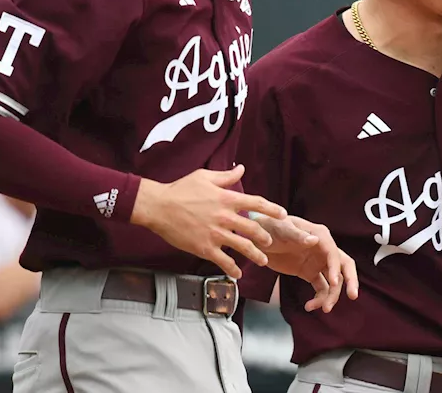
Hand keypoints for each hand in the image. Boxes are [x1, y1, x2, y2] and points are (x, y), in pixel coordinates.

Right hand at [131, 165, 285, 278]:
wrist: (158, 206)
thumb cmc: (180, 189)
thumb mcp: (205, 177)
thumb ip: (226, 176)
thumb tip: (241, 169)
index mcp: (227, 198)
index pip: (257, 203)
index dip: (272, 209)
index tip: (283, 215)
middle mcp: (225, 217)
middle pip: (254, 228)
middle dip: (265, 236)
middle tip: (269, 242)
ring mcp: (216, 234)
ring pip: (243, 247)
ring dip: (255, 255)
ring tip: (263, 261)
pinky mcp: (204, 247)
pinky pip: (223, 261)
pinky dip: (232, 269)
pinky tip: (237, 274)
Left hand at [254, 215, 358, 312]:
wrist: (257, 238)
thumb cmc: (270, 226)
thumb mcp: (281, 229)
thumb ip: (297, 235)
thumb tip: (314, 241)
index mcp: (320, 235)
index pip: (333, 252)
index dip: (335, 267)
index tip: (334, 283)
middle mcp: (323, 249)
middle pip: (343, 265)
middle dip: (350, 280)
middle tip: (353, 296)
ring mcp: (318, 262)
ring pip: (334, 281)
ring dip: (332, 295)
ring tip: (325, 309)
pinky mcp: (309, 272)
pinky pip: (321, 288)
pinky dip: (319, 299)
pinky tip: (309, 307)